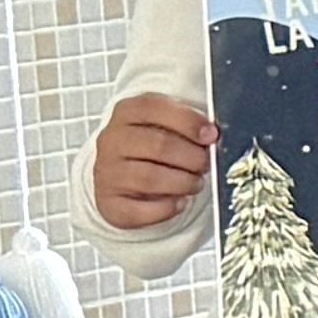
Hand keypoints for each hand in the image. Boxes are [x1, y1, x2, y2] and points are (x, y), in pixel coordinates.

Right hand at [87, 92, 213, 232]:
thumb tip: (212, 135)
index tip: (211, 135)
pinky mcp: (109, 202)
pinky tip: (179, 202)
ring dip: (183, 183)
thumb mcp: (167, 125)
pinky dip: (168, 208)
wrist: (121, 177)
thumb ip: (187, 124)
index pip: (154, 107)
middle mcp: (111, 140)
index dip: (188, 121)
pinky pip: (141, 209)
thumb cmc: (153, 147)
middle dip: (192, 157)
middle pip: (158, 145)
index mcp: (126, 112)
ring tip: (196, 183)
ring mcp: (106, 172)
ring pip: (150, 178)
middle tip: (206, 164)